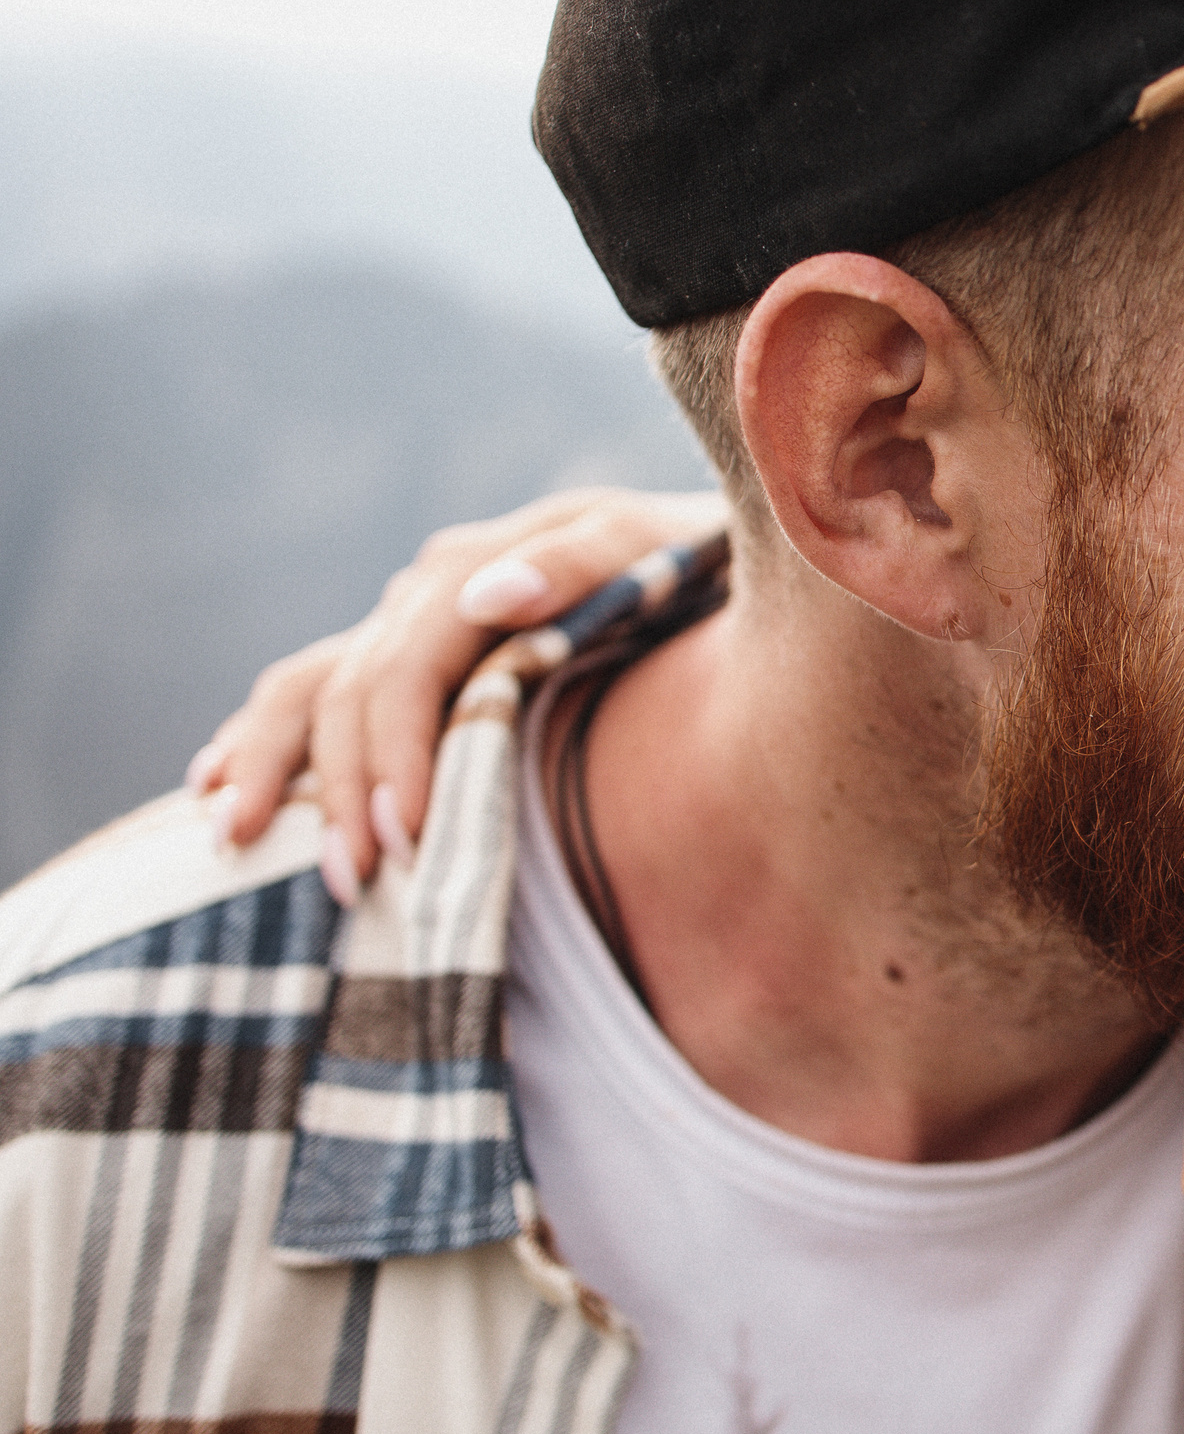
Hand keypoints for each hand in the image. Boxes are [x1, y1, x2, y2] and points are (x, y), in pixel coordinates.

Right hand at [188, 487, 726, 896]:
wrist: (714, 563)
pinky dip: (262, 742)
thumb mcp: (655, 552)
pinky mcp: (413, 660)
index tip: (405, 836)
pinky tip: (219, 791)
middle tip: (348, 880)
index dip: (397, 752)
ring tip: (231, 841)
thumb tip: (490, 597)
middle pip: (349, 691)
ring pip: (307, 689)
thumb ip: (583, 568)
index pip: (406, 668)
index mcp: (477, 569)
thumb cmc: (694, 569)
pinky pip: (312, 695)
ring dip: (266, 764)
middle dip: (338, 788)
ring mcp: (410, 627)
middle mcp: (428, 595)